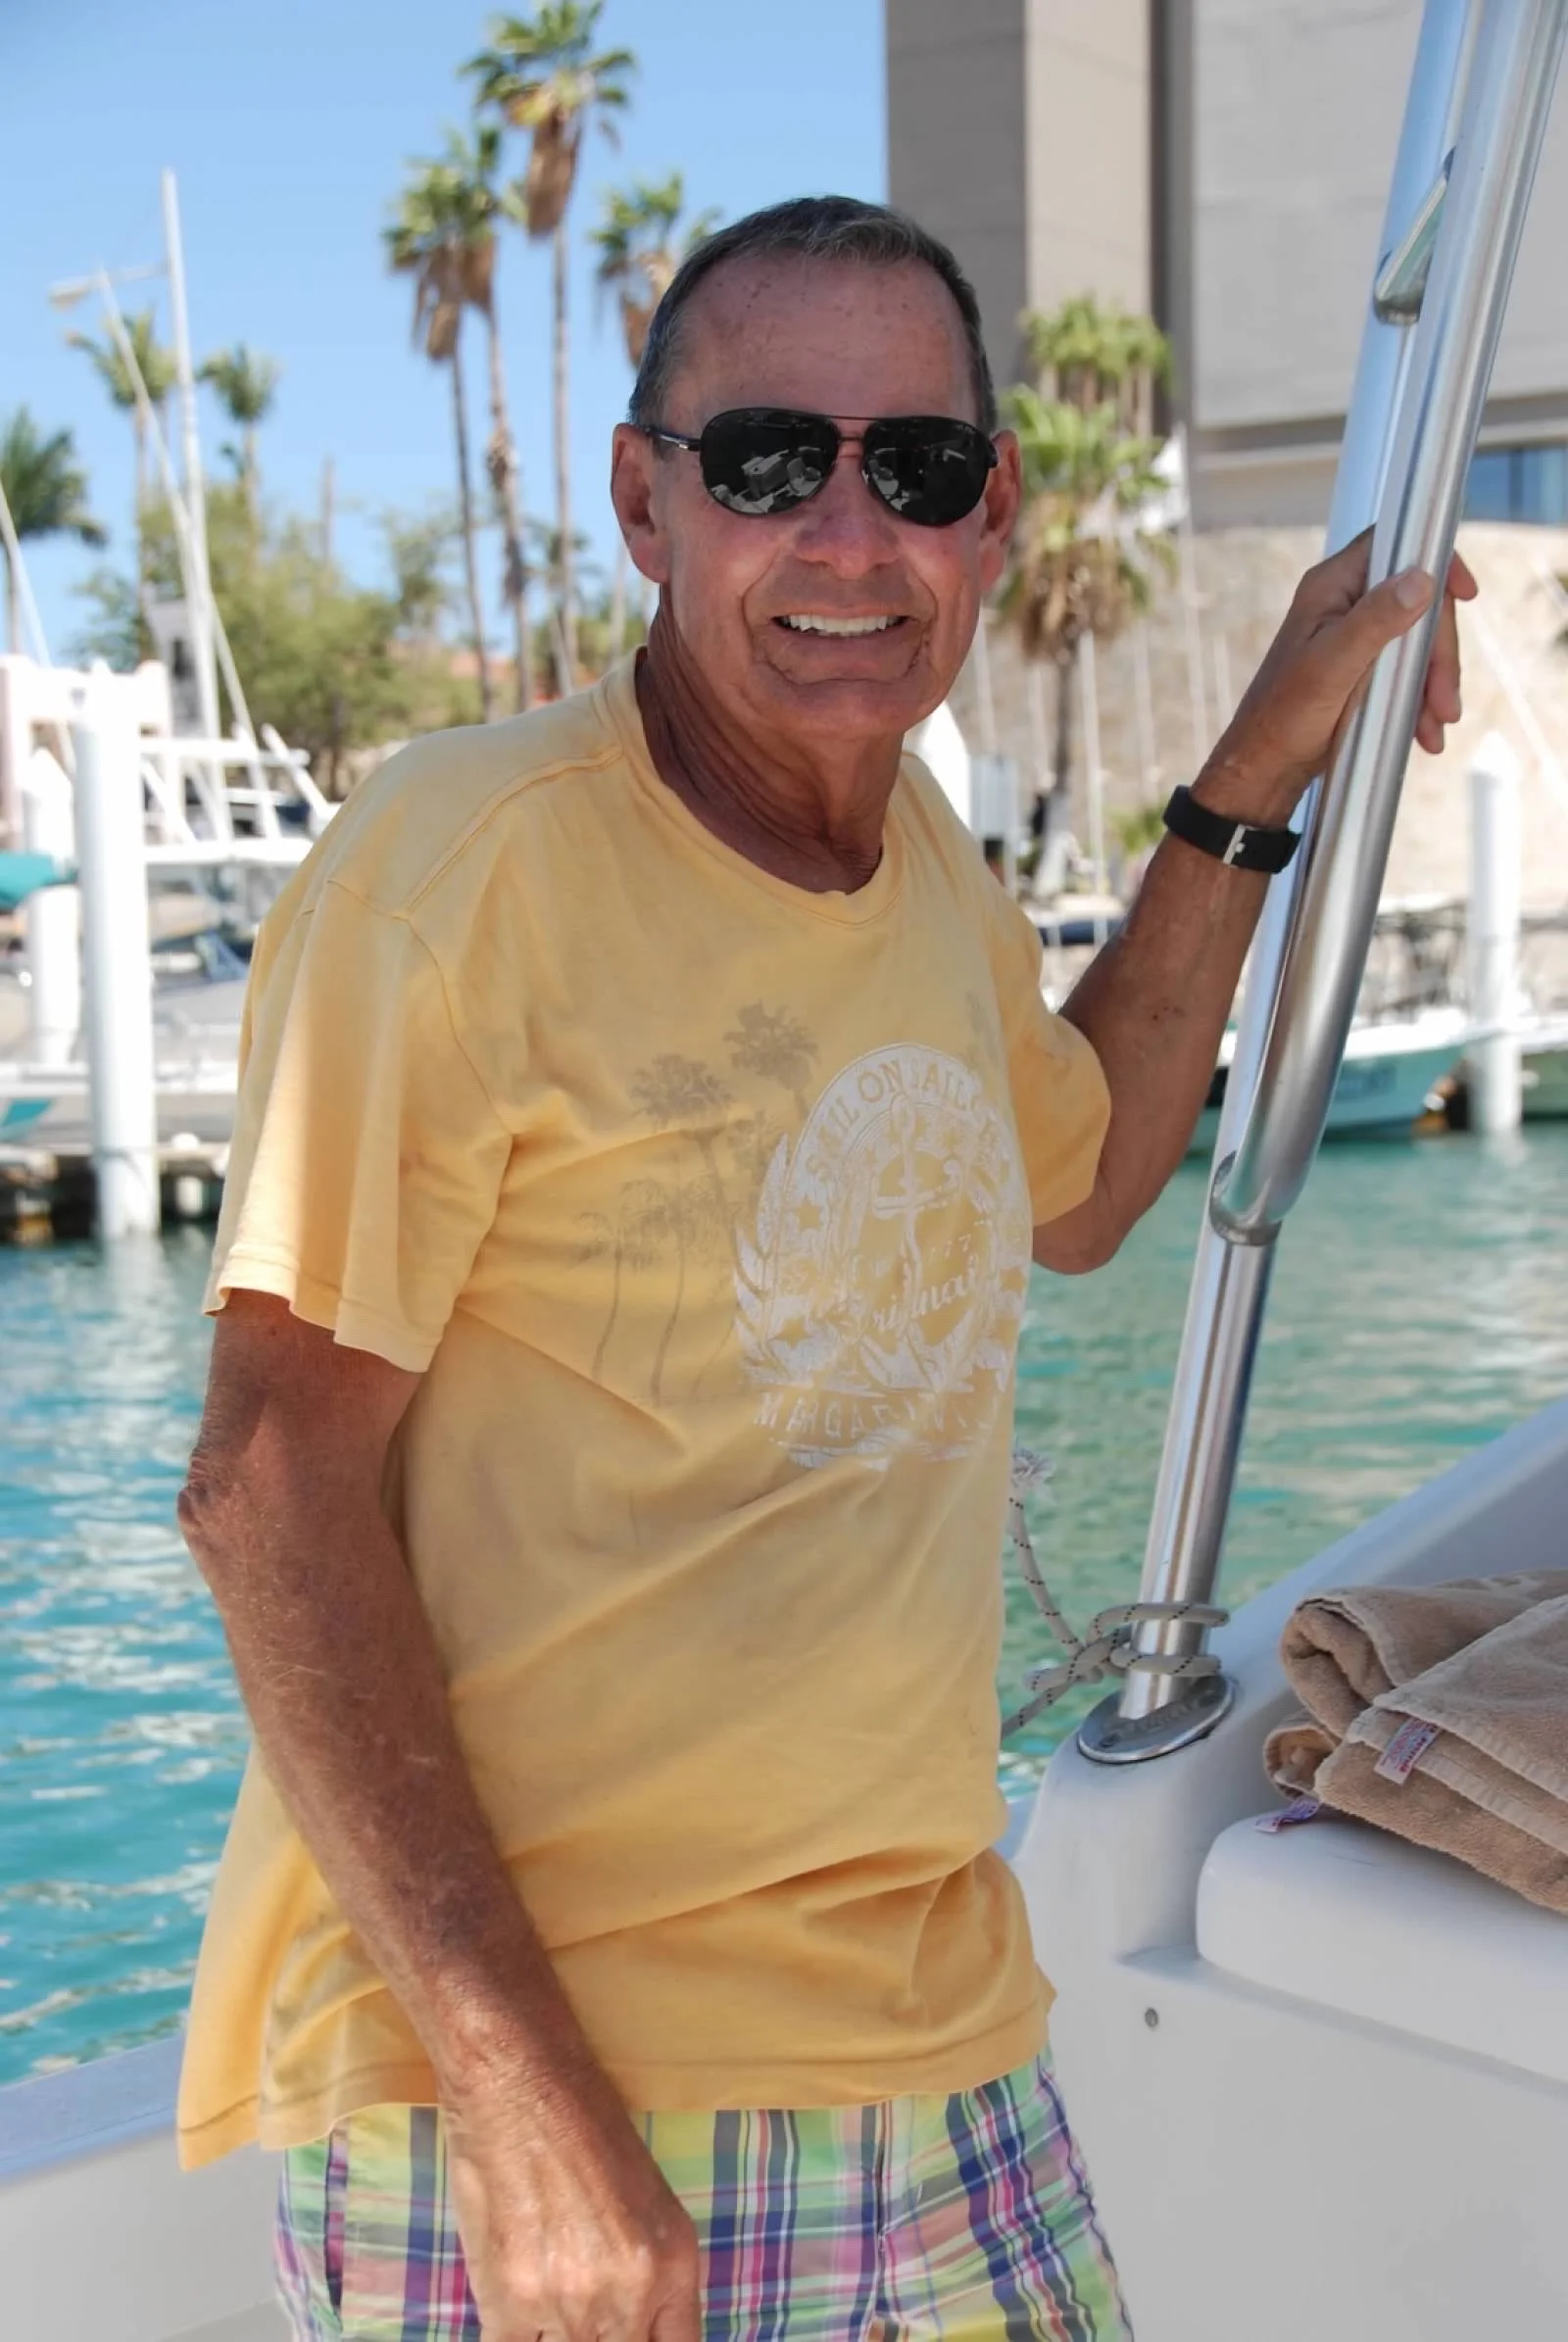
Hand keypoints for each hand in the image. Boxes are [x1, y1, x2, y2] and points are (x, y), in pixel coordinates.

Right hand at [440, 2058, 701, 2341]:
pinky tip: (514, 2305)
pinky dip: (514, 2334)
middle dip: (601, 2336)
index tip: (627, 2332)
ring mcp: (571, 2301)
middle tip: (580, 2300)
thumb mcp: (647, 2199)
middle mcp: (631, 2290)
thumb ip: (648, 2272)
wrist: (521, 2081)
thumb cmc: (584, 2121)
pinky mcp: (511, 2299)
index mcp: (674, 2262)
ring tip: (546, 2289)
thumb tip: (636, 2325)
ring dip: (554, 2331)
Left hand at [1197, 529, 1478, 821]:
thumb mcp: (1332, 666)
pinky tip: (1425, 730)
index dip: (1435, 562)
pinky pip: (1406, 670)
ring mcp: (1354, 635)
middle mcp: (1344, 603)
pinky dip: (1420, 698)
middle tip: (1446, 700)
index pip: (1395, 546)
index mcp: (1332, 586)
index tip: (1466, 595)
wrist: (1266, 768)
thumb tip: (1420, 579)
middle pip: (1417, 601)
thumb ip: (1374, 621)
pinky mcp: (1362, 668)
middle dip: (1438, 651)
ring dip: (1434, 682)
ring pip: (1416, 640)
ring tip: (1437, 723)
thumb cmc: (1284, 717)